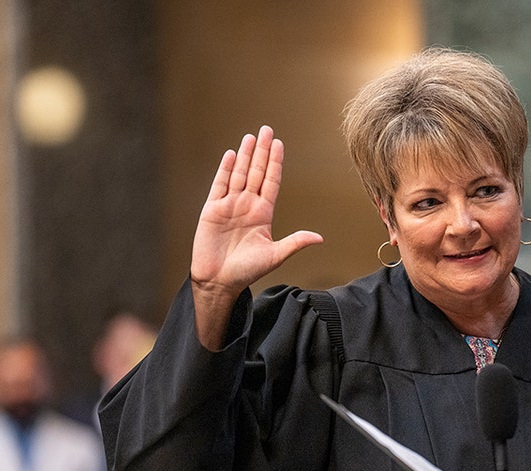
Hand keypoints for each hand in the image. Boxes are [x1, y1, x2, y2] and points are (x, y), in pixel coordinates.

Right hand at [189, 126, 323, 347]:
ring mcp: (229, 206)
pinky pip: (219, 185)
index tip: (279, 144)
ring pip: (239, 174)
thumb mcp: (275, 256)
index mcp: (263, 214)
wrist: (219, 281)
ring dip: (244, 156)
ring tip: (250, 137)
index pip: (271, 182)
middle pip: (256, 172)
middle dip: (261, 151)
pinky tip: (231, 155)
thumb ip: (295, 242)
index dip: (275, 163)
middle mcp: (247, 205)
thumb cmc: (247, 271)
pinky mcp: (212, 210)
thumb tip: (319, 238)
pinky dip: (225, 170)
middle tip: (266, 130)